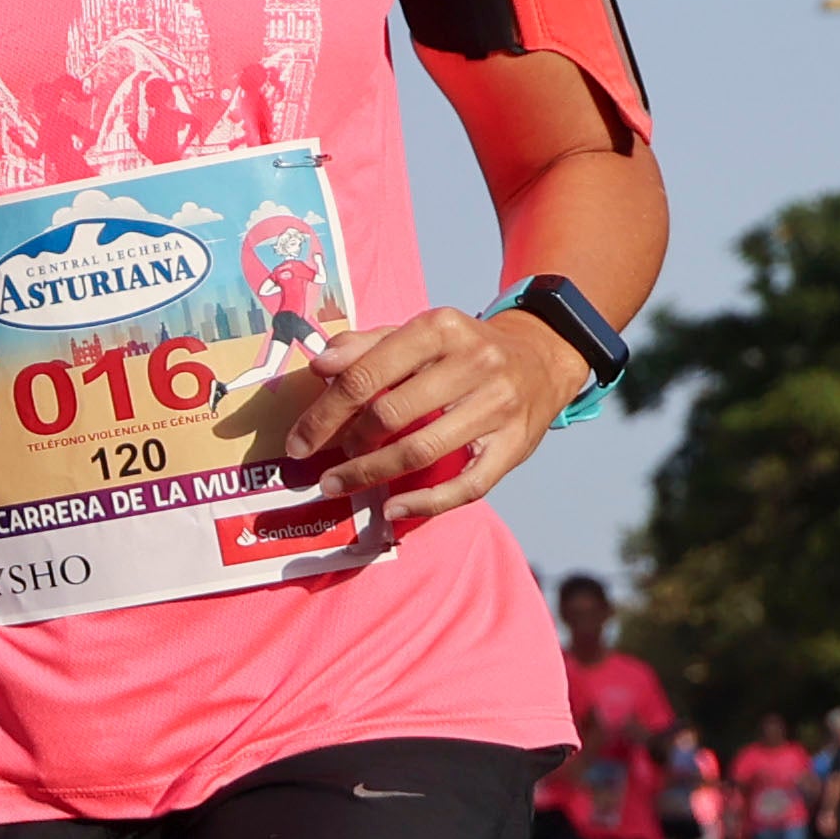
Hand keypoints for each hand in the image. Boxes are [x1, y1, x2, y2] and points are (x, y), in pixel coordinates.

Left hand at [280, 306, 579, 525]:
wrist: (541, 356)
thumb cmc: (460, 349)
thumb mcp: (415, 332)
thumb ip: (363, 346)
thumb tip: (319, 367)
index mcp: (439, 329)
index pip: (364, 375)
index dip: (322, 414)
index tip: (298, 442)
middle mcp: (474, 363)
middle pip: (389, 414)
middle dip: (345, 444)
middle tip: (324, 462)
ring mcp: (498, 405)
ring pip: (422, 450)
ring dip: (370, 474)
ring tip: (339, 484)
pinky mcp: (516, 444)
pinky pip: (468, 485)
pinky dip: (425, 503)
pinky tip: (391, 509)